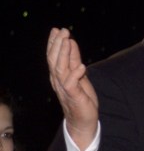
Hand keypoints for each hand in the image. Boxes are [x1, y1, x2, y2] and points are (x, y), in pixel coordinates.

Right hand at [47, 27, 98, 150]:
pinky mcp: (73, 96)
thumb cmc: (81, 97)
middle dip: (58, 44)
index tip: (57, 30)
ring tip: (69, 41)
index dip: (54, 43)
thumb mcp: (79, 75)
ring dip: (64, 54)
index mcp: (59, 75)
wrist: (83, 121)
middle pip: (54, 60)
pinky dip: (75, 74)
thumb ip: (74, 60)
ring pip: (60, 69)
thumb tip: (71, 42)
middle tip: (62, 31)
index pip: (54, 56)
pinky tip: (81, 66)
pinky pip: (71, 84)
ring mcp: (64, 89)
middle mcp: (58, 81)